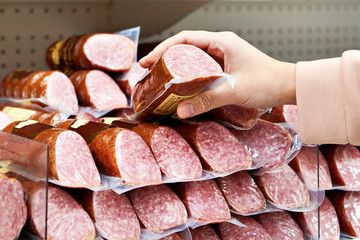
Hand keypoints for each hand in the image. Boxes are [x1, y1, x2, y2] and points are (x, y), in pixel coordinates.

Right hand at [139, 30, 295, 117]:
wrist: (287, 86)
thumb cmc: (267, 82)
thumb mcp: (234, 90)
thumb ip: (207, 100)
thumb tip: (180, 110)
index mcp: (222, 42)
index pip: (185, 39)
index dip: (163, 49)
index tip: (148, 61)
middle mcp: (220, 46)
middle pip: (185, 48)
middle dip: (165, 59)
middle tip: (148, 72)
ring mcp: (223, 57)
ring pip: (193, 59)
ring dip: (176, 68)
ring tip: (160, 80)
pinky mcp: (225, 69)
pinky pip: (202, 70)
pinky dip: (189, 77)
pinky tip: (181, 87)